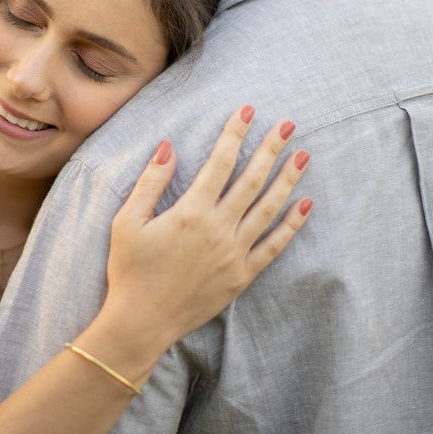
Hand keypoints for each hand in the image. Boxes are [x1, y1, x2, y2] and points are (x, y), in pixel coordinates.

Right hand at [99, 106, 311, 358]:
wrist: (141, 322)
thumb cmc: (130, 271)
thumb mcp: (127, 222)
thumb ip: (151, 182)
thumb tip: (168, 146)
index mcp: (191, 212)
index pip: (220, 162)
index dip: (235, 134)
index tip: (247, 111)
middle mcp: (218, 229)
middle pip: (252, 180)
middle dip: (270, 149)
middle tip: (288, 125)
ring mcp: (234, 254)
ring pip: (268, 209)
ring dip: (287, 180)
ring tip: (302, 157)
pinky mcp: (242, 277)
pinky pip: (273, 247)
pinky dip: (291, 225)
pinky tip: (305, 205)